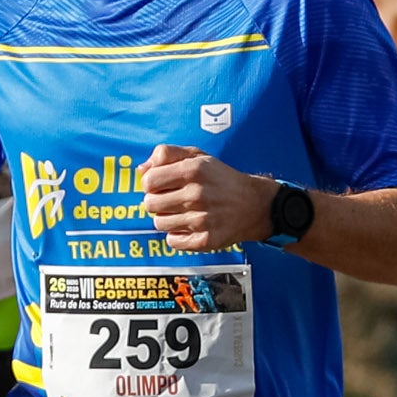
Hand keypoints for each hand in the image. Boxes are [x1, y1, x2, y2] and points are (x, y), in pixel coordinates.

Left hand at [139, 145, 274, 250]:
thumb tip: (141, 169)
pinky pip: (172, 241)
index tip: (160, 185)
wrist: (254, 204)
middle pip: (150, 204)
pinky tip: (189, 226)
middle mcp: (197, 194)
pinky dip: (176, 236)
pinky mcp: (205, 240)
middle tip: (171, 200)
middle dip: (156, 202)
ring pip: (159, 224)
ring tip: (182, 212)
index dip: (150, 184)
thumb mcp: (198, 156)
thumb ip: (167, 154)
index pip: (148, 181)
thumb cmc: (221, 178)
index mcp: (193, 170)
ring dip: (166, 219)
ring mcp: (202, 219)